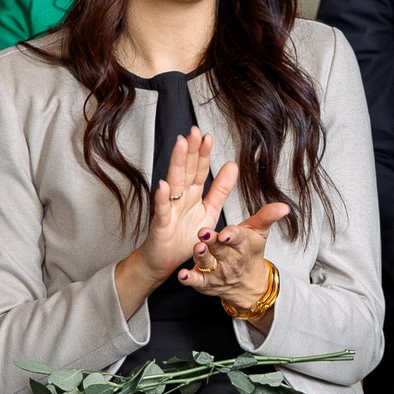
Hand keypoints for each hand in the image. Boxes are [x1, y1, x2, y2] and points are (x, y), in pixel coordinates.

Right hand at [115, 129, 287, 318]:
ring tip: (180, 145)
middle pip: (186, 170)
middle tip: (194, 131)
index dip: (203, 154)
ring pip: (174, 183)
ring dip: (177, 164)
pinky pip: (163, 210)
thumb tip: (232, 165)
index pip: (199, 170)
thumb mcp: (209, 211)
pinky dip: (163, 198)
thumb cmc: (184, 237)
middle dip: (190, 151)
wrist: (165, 262)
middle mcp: (180, 198)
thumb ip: (221, 190)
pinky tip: (164, 185)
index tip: (208, 136)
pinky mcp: (161, 225)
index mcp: (193, 194)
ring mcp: (170, 209)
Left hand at [182, 216, 276, 314]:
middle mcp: (229, 259)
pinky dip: (189, 279)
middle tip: (203, 233)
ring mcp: (216, 272)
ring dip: (201, 256)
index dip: (231, 235)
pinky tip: (182, 275)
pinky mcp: (204, 282)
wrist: (248, 284)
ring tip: (197, 248)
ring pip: (207, 263)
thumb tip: (285, 206)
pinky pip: (196, 281)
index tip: (225, 233)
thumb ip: (268, 216)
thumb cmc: (249, 252)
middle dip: (212, 242)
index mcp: (241, 245)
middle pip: (219, 250)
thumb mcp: (259, 233)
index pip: (237, 238)